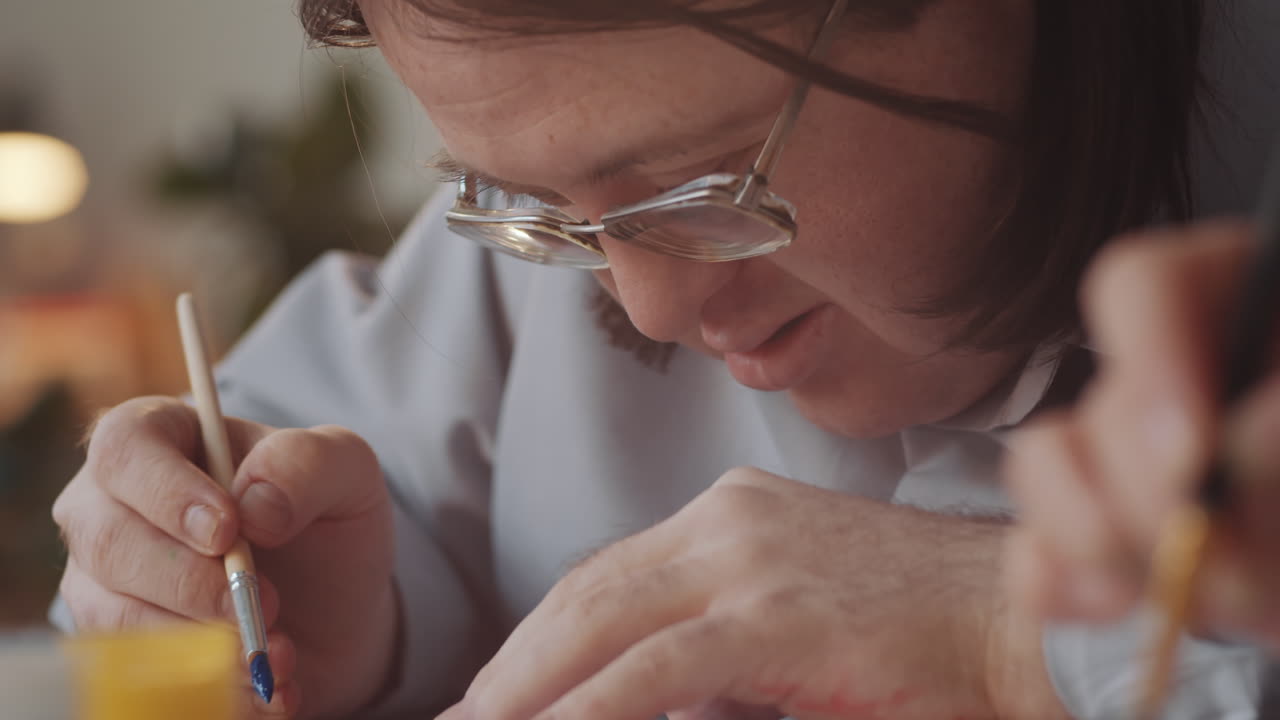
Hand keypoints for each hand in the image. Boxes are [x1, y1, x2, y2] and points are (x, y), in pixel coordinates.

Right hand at [52, 396, 396, 718]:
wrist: (333, 605)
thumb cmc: (324, 517)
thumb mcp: (345, 472)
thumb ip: (307, 464)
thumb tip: (255, 504)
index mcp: (161, 438)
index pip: (124, 446)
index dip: (166, 490)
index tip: (227, 530)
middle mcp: (110, 504)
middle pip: (109, 540)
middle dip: (193, 581)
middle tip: (269, 600)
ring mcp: (102, 578)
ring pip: (115, 614)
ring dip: (205, 640)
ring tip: (281, 647)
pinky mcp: (114, 644)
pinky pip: (138, 675)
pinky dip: (213, 686)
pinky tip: (272, 686)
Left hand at [438, 467, 1065, 719]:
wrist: (1022, 616)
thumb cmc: (921, 628)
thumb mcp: (799, 613)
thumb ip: (721, 637)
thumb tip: (649, 688)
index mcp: (729, 514)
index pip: (605, 577)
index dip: (537, 640)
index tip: (494, 694)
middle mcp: (726, 521)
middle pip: (584, 593)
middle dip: (512, 667)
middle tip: (458, 718)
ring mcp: (749, 561)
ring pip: (602, 622)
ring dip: (528, 688)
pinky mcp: (777, 615)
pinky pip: (657, 670)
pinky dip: (591, 706)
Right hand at [1003, 220, 1279, 644]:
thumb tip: (1231, 451)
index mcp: (1233, 308)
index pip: (1141, 288)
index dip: (1146, 362)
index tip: (1189, 452)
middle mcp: (1167, 377)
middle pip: (1101, 406)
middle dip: (1147, 497)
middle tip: (1207, 552)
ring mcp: (1122, 459)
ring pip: (1043, 468)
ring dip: (1092, 539)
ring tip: (1177, 593)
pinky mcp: (1102, 536)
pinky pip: (1036, 554)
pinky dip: (1058, 586)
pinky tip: (1116, 604)